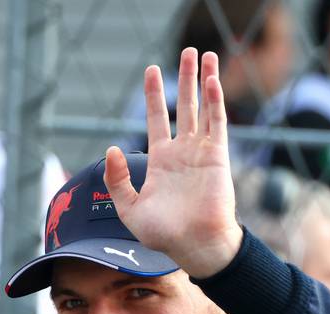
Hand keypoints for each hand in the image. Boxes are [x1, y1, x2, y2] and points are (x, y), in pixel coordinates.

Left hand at [104, 48, 242, 278]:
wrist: (195, 246)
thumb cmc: (164, 234)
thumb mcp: (129, 209)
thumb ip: (117, 180)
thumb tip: (112, 148)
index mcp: (161, 162)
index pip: (158, 119)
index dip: (155, 95)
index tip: (152, 70)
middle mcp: (183, 153)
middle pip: (184, 106)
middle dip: (184, 78)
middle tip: (187, 51)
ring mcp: (202, 153)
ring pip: (203, 109)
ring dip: (204, 81)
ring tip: (205, 54)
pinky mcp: (218, 157)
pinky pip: (217, 124)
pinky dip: (215, 102)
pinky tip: (211, 81)